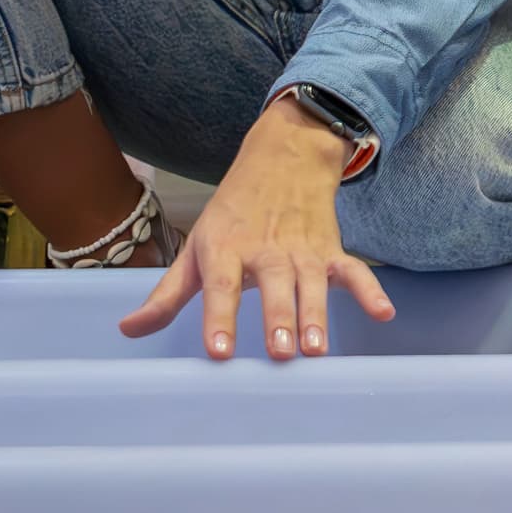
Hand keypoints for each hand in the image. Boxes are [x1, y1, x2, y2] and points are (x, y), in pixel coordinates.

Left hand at [119, 97, 395, 361]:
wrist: (283, 159)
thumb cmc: (232, 214)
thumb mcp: (196, 248)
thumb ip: (167, 295)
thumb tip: (128, 330)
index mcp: (225, 249)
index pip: (220, 286)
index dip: (219, 318)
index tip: (219, 352)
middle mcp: (265, 249)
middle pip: (273, 285)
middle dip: (278, 319)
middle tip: (280, 352)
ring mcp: (302, 250)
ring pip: (311, 282)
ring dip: (316, 313)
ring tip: (317, 349)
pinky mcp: (331, 250)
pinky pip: (353, 271)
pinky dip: (370, 290)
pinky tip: (383, 314)